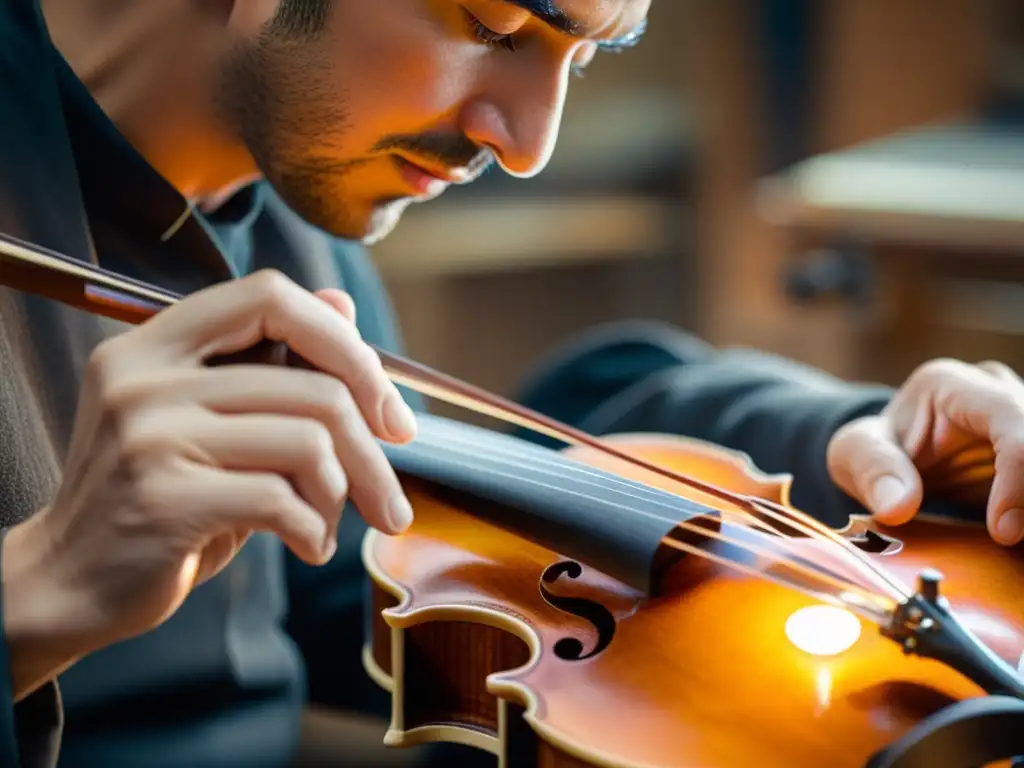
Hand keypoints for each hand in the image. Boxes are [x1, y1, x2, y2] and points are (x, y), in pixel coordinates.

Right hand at [11, 270, 417, 665]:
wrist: (70, 580)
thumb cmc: (162, 497)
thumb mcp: (212, 420)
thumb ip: (271, 364)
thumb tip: (342, 304)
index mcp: (156, 342)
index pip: (272, 296)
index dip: (346, 344)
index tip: (387, 409)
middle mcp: (145, 375)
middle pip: (314, 387)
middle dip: (371, 452)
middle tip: (390, 500)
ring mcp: (148, 433)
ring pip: (309, 443)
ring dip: (341, 496)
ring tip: (325, 524)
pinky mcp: (162, 497)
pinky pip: (282, 499)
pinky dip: (315, 531)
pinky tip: (306, 546)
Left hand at [826, 358, 1023, 545]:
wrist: (891, 451)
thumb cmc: (874, 448)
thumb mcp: (854, 453)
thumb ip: (873, 472)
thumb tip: (898, 507)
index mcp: (952, 385)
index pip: (1012, 420)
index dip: (1019, 477)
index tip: (1004, 531)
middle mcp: (998, 390)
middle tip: (1012, 539)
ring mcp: (1021, 417)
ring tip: (1011, 537)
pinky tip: (1014, 535)